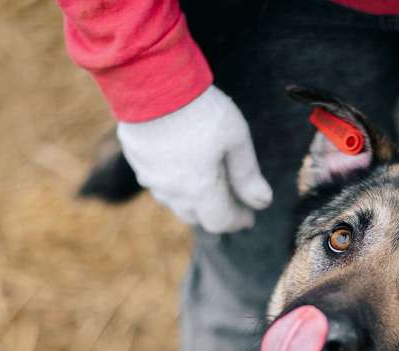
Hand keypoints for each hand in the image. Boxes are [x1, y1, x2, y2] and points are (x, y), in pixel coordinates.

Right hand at [116, 86, 271, 232]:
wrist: (151, 81)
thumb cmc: (200, 109)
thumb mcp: (236, 138)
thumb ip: (248, 174)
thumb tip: (263, 202)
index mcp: (198, 189)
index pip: (220, 221)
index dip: (237, 220)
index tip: (250, 215)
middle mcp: (171, 191)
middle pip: (196, 217)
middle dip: (216, 213)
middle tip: (232, 201)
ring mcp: (150, 177)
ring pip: (174, 202)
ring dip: (193, 201)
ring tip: (208, 185)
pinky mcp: (136, 160)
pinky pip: (157, 183)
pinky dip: (173, 183)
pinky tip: (182, 167)